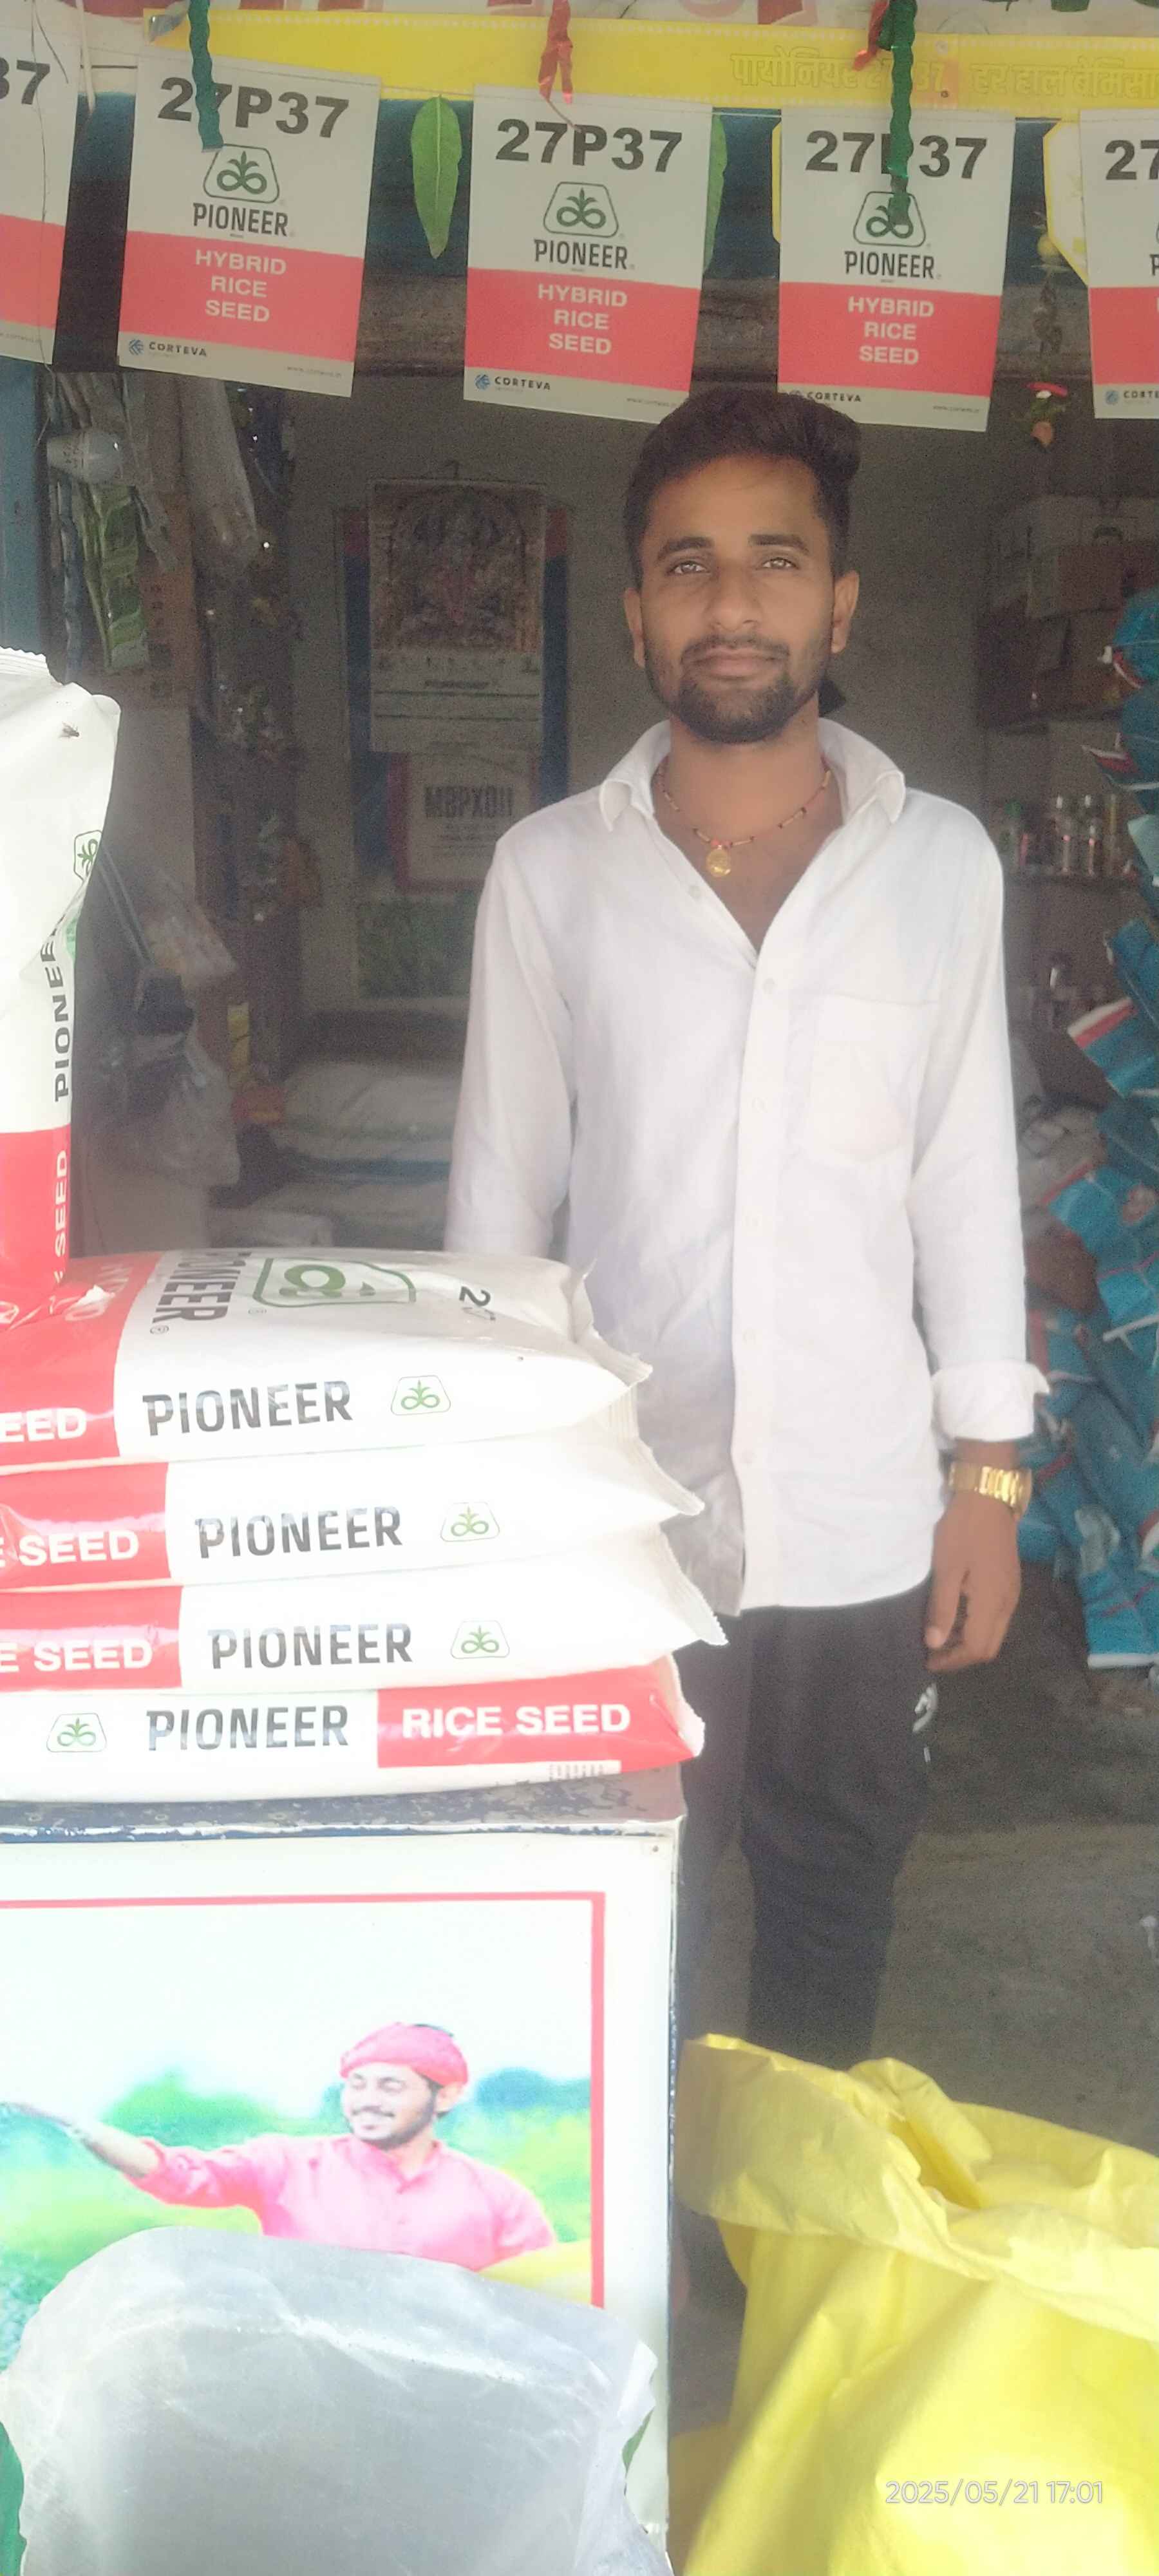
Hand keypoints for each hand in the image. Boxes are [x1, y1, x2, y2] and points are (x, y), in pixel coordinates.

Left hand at [925, 1493, 1020, 1672]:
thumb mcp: (946, 1569)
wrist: (988, 1496)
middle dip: (962, 1655)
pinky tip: (957, 1615)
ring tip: (942, 1634)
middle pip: (989, 1646)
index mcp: (993, 1602)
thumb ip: (941, 1609)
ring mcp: (1012, 1593)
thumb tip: (935, 1644)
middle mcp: (1008, 1603)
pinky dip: (976, 1624)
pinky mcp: (1010, 1583)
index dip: (953, 1660)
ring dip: (969, 1640)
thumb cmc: (963, 1530)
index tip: (929, 1660)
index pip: (977, 1648)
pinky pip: (996, 1617)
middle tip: (935, 1651)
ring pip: (994, 1633)